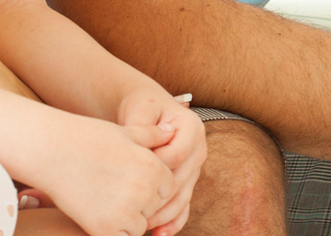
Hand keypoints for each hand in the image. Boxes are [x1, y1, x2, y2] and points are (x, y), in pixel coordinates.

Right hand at [3, 114, 178, 235]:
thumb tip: (171, 133)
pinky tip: (99, 214)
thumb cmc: (85, 137)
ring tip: (104, 200)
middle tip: (113, 189)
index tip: (128, 179)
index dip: (150, 186)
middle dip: (140, 203)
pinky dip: (114, 231)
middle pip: (154, 208)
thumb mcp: (124, 132)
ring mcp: (125, 211)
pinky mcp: (104, 228)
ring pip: (140, 226)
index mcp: (153, 167)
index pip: (167, 188)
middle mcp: (144, 190)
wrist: (50, 150)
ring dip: (128, 219)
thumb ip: (152, 135)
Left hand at [114, 91, 207, 235]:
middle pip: (181, 180)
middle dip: (158, 198)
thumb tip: (144, 154)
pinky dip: (173, 222)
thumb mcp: (140, 109)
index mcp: (192, 129)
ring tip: (144, 227)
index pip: (177, 155)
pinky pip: (184, 205)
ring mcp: (195, 168)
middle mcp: (199, 150)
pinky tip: (159, 234)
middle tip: (134, 211)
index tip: (130, 178)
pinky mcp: (187, 182)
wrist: (148, 109)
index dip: (156, 169)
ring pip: (183, 197)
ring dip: (164, 215)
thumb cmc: (142, 107)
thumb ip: (142, 127)